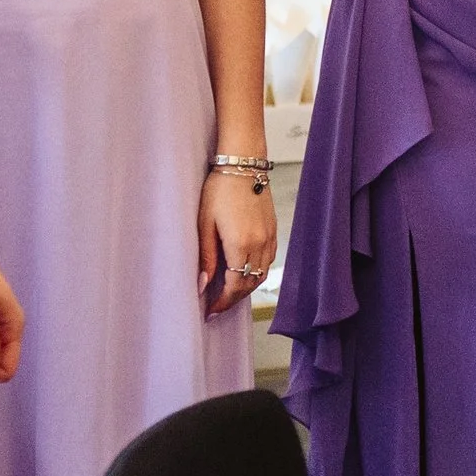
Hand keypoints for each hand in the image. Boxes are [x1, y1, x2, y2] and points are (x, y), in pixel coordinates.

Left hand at [198, 173, 278, 315]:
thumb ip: (206, 257)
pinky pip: (268, 260)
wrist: (243, 163)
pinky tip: (244, 272)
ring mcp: (270, 237)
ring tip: (228, 292)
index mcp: (241, 244)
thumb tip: (201, 285)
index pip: (234, 286)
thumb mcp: (205, 224)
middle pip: (249, 284)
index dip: (222, 302)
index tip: (210, 311)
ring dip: (246, 287)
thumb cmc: (219, 189)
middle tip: (216, 306)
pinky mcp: (273, 229)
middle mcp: (260, 244)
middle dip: (233, 299)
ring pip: (262, 274)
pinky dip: (257, 272)